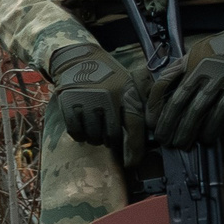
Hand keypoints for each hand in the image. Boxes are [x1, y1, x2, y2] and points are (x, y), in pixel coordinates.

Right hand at [45, 42, 144, 166]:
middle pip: (111, 136)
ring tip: (94, 126)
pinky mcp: (69, 104)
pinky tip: (83, 126)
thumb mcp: (130, 82)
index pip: (134, 125)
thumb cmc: (108, 76)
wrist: (77, 59)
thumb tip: (154, 128)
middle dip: (111, 140)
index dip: (135, 147)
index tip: (132, 163)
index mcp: (126, 92)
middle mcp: (107, 97)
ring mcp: (87, 101)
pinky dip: (80, 135)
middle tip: (108, 134)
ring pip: (93, 137)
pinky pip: (76, 133)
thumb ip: (143, 102)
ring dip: (94, 138)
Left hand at [149, 19, 223, 146]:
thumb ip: (180, 69)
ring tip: (181, 144)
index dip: (155, 105)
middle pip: (179, 101)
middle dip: (169, 123)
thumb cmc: (223, 48)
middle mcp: (202, 67)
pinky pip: (223, 109)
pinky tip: (206, 138)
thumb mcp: (197, 51)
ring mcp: (222, 75)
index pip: (163, 84)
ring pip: (199, 108)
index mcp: (188, 60)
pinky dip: (213, 125)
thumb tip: (162, 91)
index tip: (151, 122)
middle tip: (163, 140)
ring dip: (188, 129)